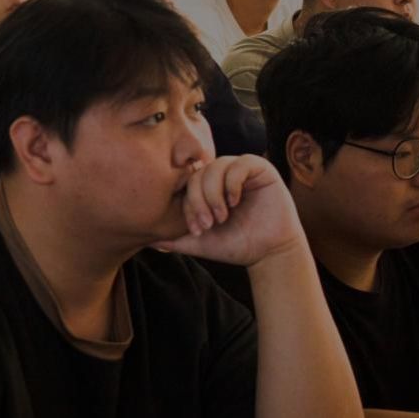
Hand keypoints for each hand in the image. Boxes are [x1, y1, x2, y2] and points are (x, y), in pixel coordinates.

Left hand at [156, 154, 303, 266]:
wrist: (269, 253)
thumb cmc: (235, 245)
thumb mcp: (201, 242)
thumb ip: (176, 238)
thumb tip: (148, 239)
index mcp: (206, 187)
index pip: (186, 185)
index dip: (188, 205)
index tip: (196, 229)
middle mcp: (220, 175)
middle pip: (197, 174)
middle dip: (199, 201)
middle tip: (208, 224)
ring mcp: (239, 169)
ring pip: (214, 167)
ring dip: (214, 194)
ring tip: (221, 216)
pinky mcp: (259, 168)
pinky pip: (238, 164)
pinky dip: (231, 184)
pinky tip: (234, 202)